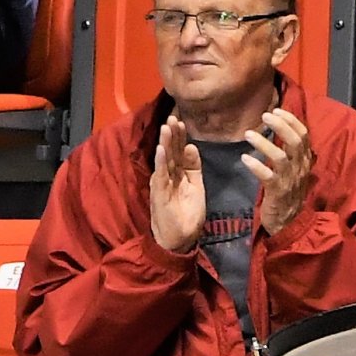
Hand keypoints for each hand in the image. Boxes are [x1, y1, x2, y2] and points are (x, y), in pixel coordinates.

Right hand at [149, 112, 205, 254]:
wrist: (182, 238)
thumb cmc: (188, 214)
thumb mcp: (196, 186)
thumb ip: (194, 167)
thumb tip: (192, 146)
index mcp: (178, 173)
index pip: (178, 151)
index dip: (180, 136)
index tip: (181, 120)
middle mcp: (168, 176)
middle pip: (170, 151)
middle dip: (172, 135)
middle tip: (173, 116)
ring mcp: (162, 184)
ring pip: (164, 160)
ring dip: (165, 143)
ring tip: (166, 127)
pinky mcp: (159, 194)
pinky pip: (160, 175)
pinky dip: (160, 162)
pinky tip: (161, 149)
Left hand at [242, 104, 313, 235]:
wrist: (289, 223)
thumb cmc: (288, 193)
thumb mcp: (295, 171)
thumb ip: (291, 153)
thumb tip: (281, 128)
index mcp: (304, 161)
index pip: (304, 135)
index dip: (291, 120)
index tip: (277, 109)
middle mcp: (299, 168)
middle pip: (295, 141)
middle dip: (280, 125)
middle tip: (264, 116)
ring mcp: (289, 180)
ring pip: (279, 156)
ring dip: (263, 143)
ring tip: (248, 134)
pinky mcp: (277, 193)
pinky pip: (267, 176)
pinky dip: (256, 166)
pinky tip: (245, 159)